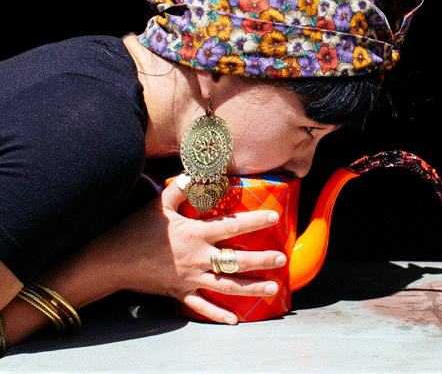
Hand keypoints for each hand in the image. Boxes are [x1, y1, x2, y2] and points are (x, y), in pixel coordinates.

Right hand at [97, 177, 285, 323]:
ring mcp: (190, 278)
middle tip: (282, 259)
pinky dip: (217, 314)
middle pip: (237, 261)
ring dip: (251, 288)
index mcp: (196, 234)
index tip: (274, 217)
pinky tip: (234, 320)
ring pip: (227, 286)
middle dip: (262, 260)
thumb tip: (197, 171)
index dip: (255, 220)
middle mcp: (198, 258)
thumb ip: (180, 187)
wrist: (110, 260)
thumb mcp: (159, 204)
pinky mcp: (179, 293)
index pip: (232, 226)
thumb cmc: (136, 230)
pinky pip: (201, 307)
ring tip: (273, 288)